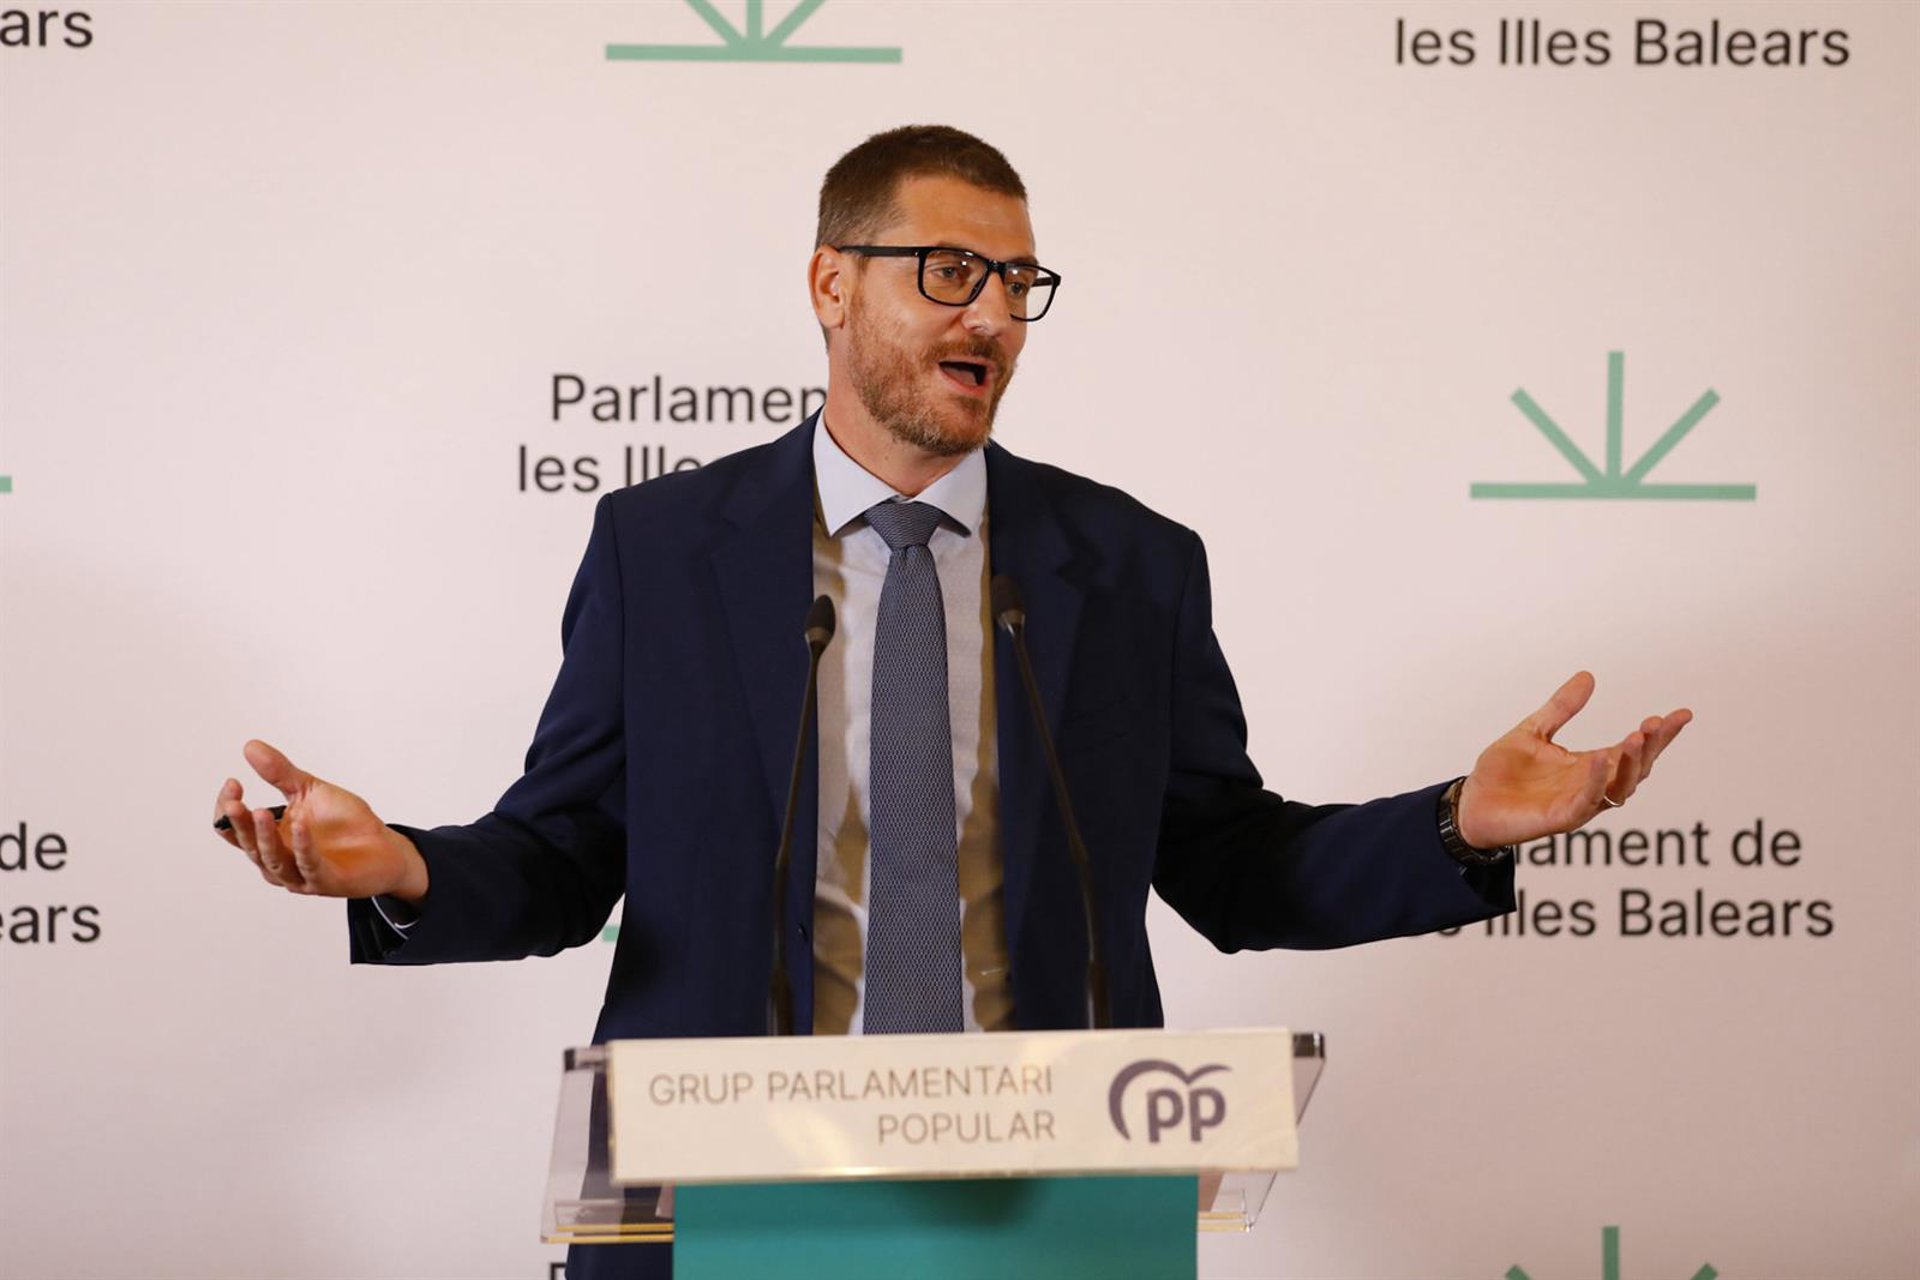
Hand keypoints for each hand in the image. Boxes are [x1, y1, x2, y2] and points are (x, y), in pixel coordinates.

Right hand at [213, 740, 427, 901]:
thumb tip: (250, 746)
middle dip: (239, 824)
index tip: (233, 782)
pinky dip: (302, 846)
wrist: (385, 846)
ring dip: (265, 837)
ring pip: (273, 860)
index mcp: (271, 839)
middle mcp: (279, 860)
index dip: (227, 810)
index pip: (234, 831)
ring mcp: (300, 874)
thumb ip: (280, 773)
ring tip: (260, 811)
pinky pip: (309, 865)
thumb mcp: (310, 791)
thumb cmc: (345, 823)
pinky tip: (298, 825)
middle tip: (234, 803)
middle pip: (249, 846)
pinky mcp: (325, 881)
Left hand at [1455, 672, 1690, 849]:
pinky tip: (1600, 758)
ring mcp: (1578, 804)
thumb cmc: (1502, 773)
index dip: (1658, 734)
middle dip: (1651, 747)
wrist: (1470, 804)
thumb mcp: (1534, 732)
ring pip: (1618, 788)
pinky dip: (1596, 781)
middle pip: (1635, 769)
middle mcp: (1591, 786)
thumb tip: (1588, 676)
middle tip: (1658, 722)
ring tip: (1636, 736)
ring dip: (1630, 763)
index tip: (1682, 713)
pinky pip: (1585, 801)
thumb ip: (1561, 708)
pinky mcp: (1560, 818)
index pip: (1632, 749)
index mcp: (1588, 766)